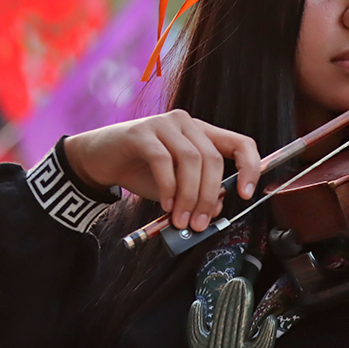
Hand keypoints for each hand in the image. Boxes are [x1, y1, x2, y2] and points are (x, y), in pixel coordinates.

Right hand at [62, 110, 260, 230]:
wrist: (99, 160)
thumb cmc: (142, 171)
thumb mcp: (176, 187)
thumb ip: (197, 193)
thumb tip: (218, 207)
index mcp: (203, 134)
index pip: (240, 143)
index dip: (250, 167)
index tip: (246, 194)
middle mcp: (187, 123)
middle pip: (212, 159)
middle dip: (209, 196)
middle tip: (200, 224)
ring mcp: (165, 124)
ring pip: (191, 160)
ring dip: (189, 196)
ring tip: (181, 220)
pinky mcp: (141, 132)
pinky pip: (162, 160)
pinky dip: (168, 187)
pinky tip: (166, 205)